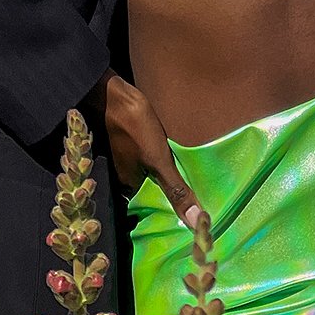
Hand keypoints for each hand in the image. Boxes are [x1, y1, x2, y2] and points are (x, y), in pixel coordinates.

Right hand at [82, 69, 201, 230]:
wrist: (115, 93)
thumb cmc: (135, 127)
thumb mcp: (159, 161)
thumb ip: (176, 190)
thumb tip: (196, 221)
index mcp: (129, 185)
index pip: (153, 208)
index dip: (172, 213)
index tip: (194, 219)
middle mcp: (127, 175)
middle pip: (154, 191)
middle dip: (173, 196)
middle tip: (200, 204)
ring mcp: (129, 157)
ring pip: (154, 175)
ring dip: (171, 178)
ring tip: (196, 184)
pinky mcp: (135, 142)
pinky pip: (153, 159)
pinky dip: (166, 162)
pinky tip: (180, 159)